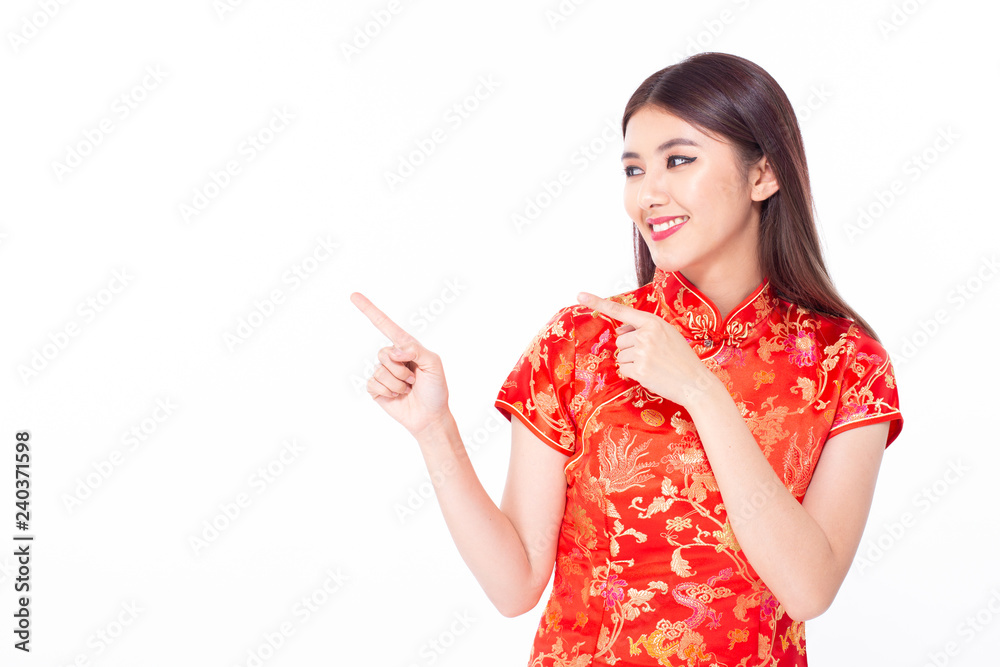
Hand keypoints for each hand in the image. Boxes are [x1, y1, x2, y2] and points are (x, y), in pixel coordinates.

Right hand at [350, 292, 449, 436]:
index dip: (369, 310)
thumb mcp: (433, 364)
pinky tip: (397, 396)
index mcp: (407, 346)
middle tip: (414, 379)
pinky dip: (387, 391)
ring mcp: (383, 372)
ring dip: (397, 383)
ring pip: (380, 370)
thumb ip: (415, 350)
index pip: (385, 325)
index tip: (353, 295)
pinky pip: (372, 383)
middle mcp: (393, 357)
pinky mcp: (376, 388)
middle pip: (384, 353)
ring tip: (408, 389)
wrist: (430, 416)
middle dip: (401, 369)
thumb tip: (393, 350)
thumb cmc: (435, 389)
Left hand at [576, 291, 719, 406]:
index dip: (598, 303)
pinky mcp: (640, 369)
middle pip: (620, 341)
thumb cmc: (681, 358)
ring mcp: (642, 352)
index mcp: (654, 322)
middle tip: (653, 357)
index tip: (580, 295)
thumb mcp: (667, 335)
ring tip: (654, 366)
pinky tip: (651, 374)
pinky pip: (624, 370)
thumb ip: (643, 329)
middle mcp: (646, 334)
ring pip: (621, 356)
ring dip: (632, 363)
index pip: (621, 311)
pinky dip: (634, 374)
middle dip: (631, 350)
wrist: (696, 382)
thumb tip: (619, 331)